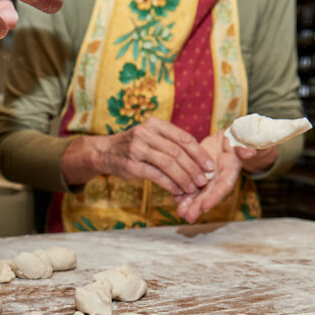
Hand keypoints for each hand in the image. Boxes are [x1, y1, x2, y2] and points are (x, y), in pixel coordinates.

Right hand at [91, 118, 215, 195]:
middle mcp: (145, 133)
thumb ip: (171, 143)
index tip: (210, 166)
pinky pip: (156, 175)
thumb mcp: (151, 136)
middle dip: (193, 168)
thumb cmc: (135, 146)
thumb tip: (200, 160)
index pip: (183, 138)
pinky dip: (170, 184)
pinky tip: (178, 191)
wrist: (105, 152)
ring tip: (193, 188)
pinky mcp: (131, 165)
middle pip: (177, 152)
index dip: (199, 153)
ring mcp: (137, 148)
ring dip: (184, 178)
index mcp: (155, 124)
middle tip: (204, 181)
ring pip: (168, 164)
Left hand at [174, 133, 277, 222]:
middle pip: (209, 194)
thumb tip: (250, 152)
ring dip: (189, 204)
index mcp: (231, 169)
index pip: (223, 186)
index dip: (215, 196)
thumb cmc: (236, 137)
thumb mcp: (242, 138)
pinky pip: (189, 184)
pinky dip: (182, 191)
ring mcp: (208, 178)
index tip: (205, 206)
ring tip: (181, 213)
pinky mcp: (198, 174)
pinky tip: (175, 198)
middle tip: (188, 217)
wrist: (225, 139)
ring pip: (198, 192)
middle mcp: (219, 177)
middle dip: (198, 206)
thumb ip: (244, 146)